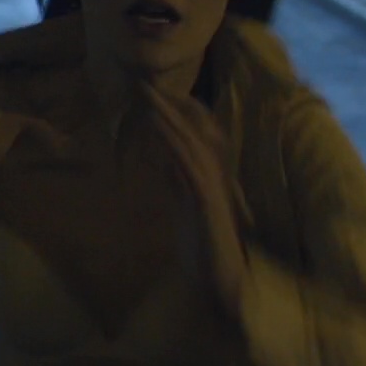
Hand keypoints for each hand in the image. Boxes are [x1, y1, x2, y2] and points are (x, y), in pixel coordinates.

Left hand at [141, 85, 249, 316]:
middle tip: (143, 84)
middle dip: (168, 106)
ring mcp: (213, 187)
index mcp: (209, 176)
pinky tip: (157, 131)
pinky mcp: (207, 202)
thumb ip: (176, 182)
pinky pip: (189, 166)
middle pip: (193, 131)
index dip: (176, 112)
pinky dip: (174, 145)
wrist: (222, 281)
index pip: (195, 135)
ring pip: (191, 143)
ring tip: (147, 98)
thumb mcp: (185, 208)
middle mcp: (216, 175)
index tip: (153, 93)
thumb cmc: (204, 247)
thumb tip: (163, 158)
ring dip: (169, 119)